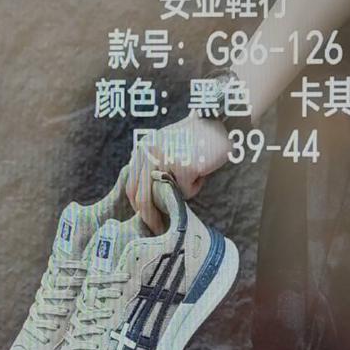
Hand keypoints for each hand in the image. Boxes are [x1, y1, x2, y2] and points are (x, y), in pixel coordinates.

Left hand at [126, 114, 230, 231]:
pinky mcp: (185, 167)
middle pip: (142, 198)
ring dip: (178, 198)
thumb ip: (153, 168)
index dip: (138, 206)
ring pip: (165, 197)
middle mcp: (150, 155)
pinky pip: (187, 192)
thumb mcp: (165, 147)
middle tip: (158, 229)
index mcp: (143, 150)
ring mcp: (166, 161)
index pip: (132, 186)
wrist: (217, 120)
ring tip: (192, 178)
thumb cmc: (193, 138)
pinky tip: (202, 170)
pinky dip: (196, 187)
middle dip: (150, 217)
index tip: (146, 219)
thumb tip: (147, 201)